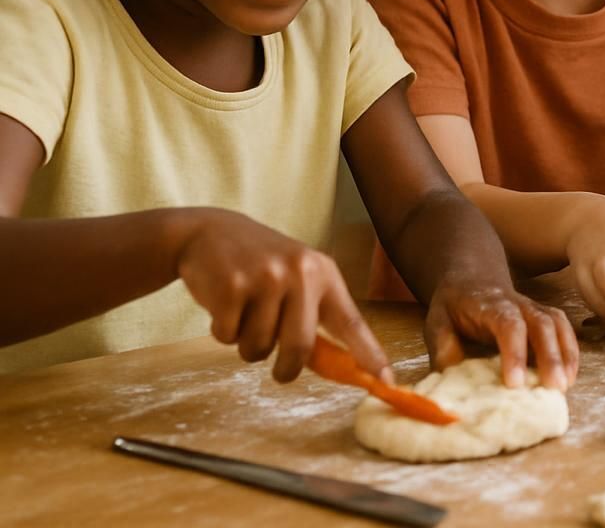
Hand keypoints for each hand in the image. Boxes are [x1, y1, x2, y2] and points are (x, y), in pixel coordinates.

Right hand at [176, 209, 386, 383]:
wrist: (209, 232)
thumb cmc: (260, 265)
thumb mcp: (296, 278)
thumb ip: (313, 315)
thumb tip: (336, 365)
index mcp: (323, 273)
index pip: (351, 321)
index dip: (369, 353)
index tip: (386, 380)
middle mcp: (300, 273)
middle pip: (300, 347)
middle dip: (288, 369)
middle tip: (281, 372)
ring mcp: (265, 277)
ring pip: (258, 347)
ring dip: (246, 344)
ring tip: (244, 313)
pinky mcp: (231, 285)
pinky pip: (227, 336)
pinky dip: (222, 332)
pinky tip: (223, 304)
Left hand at [424, 278, 579, 390]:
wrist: (471, 278)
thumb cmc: (454, 307)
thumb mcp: (436, 323)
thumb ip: (443, 350)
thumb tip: (450, 382)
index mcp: (490, 305)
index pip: (509, 325)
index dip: (515, 353)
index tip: (514, 383)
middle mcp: (518, 304)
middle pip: (542, 324)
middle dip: (551, 356)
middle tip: (554, 387)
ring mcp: (535, 308)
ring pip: (557, 325)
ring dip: (565, 354)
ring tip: (565, 385)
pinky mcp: (545, 316)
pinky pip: (564, 329)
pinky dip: (570, 352)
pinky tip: (569, 377)